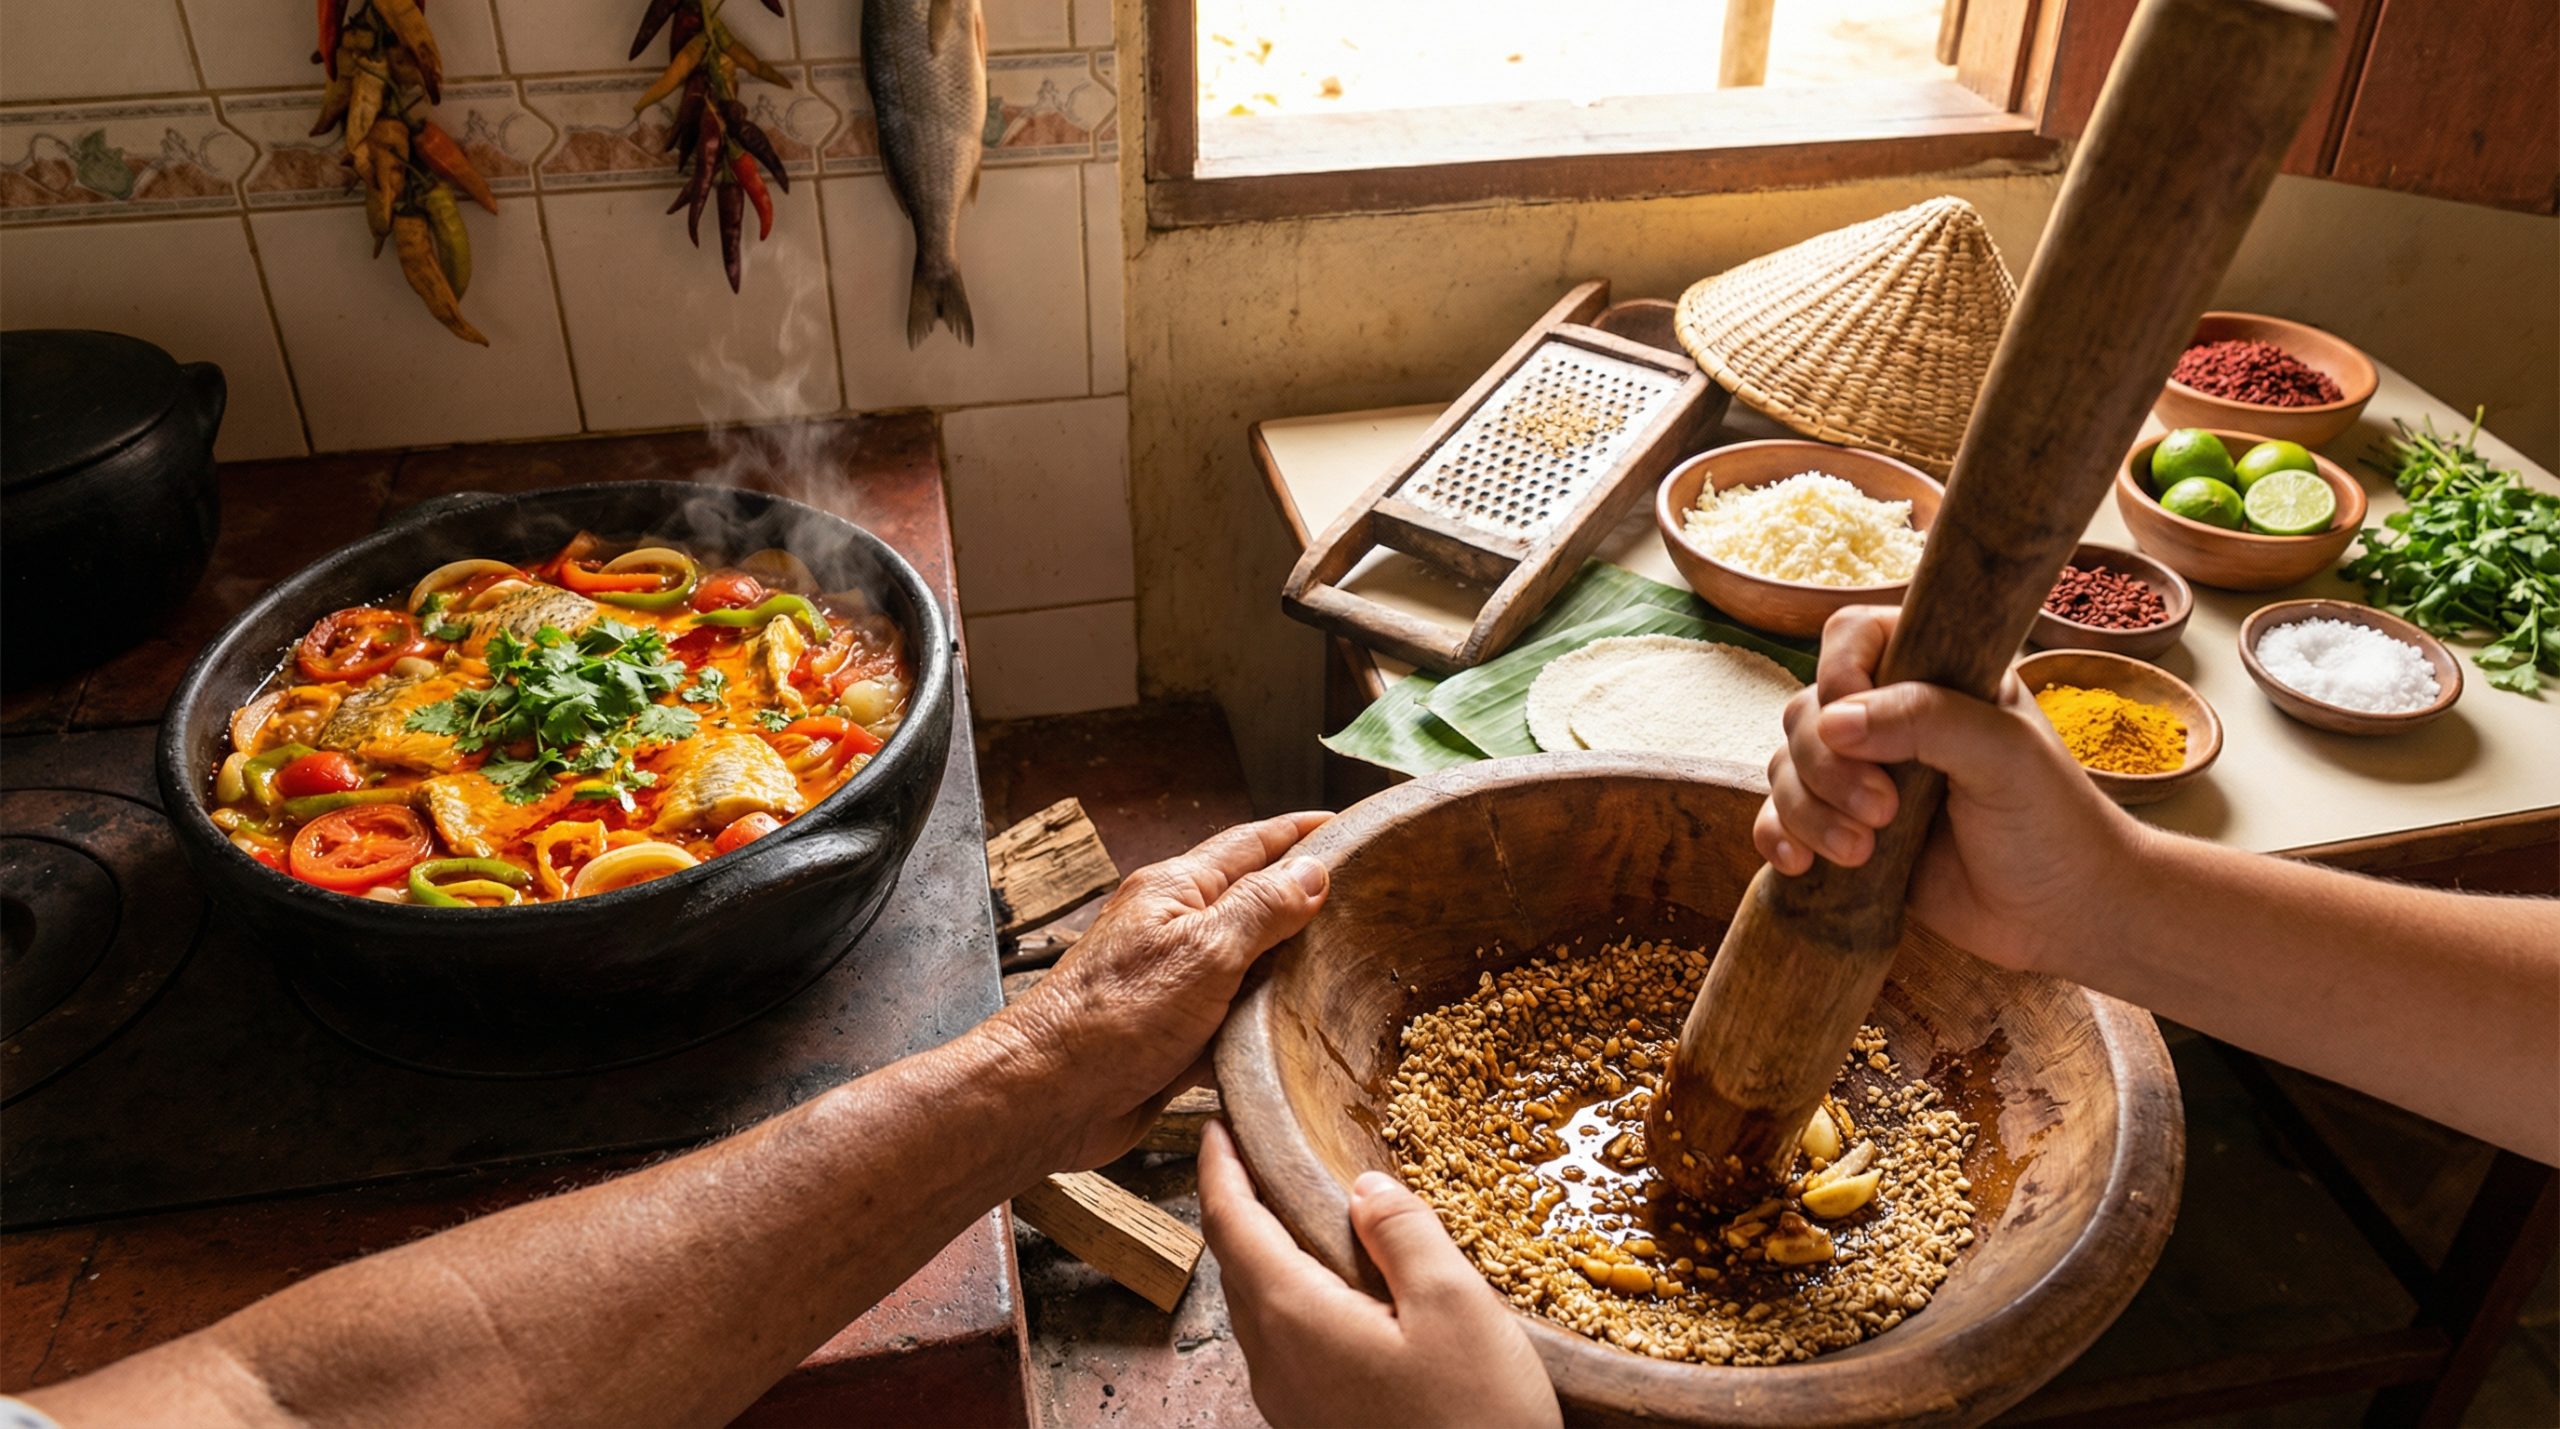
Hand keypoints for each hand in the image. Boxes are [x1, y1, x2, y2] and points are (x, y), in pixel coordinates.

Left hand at [986, 813, 1331, 1170]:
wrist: (1050, 1097)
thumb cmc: (1112, 1019)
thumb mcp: (1203, 952)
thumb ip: (1261, 909)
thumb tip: (1312, 872)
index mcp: (1177, 891)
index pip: (1254, 844)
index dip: (1304, 833)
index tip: (1353, 826)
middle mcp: (1176, 929)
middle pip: (1255, 901)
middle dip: (1308, 897)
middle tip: (1369, 897)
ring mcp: (1176, 983)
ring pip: (1250, 963)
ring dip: (1292, 966)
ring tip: (1350, 963)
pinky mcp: (1177, 1034)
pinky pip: (1235, 1017)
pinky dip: (1266, 1020)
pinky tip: (1300, 1029)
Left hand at [1198, 1121, 1560, 1428]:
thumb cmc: (1476, 1424)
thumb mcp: (1457, 1308)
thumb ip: (1405, 1235)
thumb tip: (1364, 1187)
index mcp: (1296, 1317)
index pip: (1230, 1222)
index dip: (1219, 1166)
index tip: (1216, 1123)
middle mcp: (1276, 1362)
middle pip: (1236, 1265)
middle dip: (1239, 1204)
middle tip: (1258, 1156)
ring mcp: (1291, 1403)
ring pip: (1259, 1309)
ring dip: (1266, 1254)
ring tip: (1298, 1214)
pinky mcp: (1316, 1428)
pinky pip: (1286, 1346)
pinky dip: (1293, 1297)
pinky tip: (1339, 1293)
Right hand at [1753, 606, 2147, 971]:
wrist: (2063, 915)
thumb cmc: (2053, 823)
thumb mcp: (2004, 755)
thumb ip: (1925, 720)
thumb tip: (1832, 721)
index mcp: (1935, 674)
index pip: (1853, 636)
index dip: (1838, 673)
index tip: (1853, 726)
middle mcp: (1892, 718)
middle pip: (1808, 711)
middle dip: (1827, 767)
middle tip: (1882, 812)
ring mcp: (1865, 776)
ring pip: (1786, 767)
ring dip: (1808, 810)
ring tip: (1860, 852)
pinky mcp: (1846, 830)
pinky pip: (1781, 819)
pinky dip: (1779, 836)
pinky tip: (1801, 865)